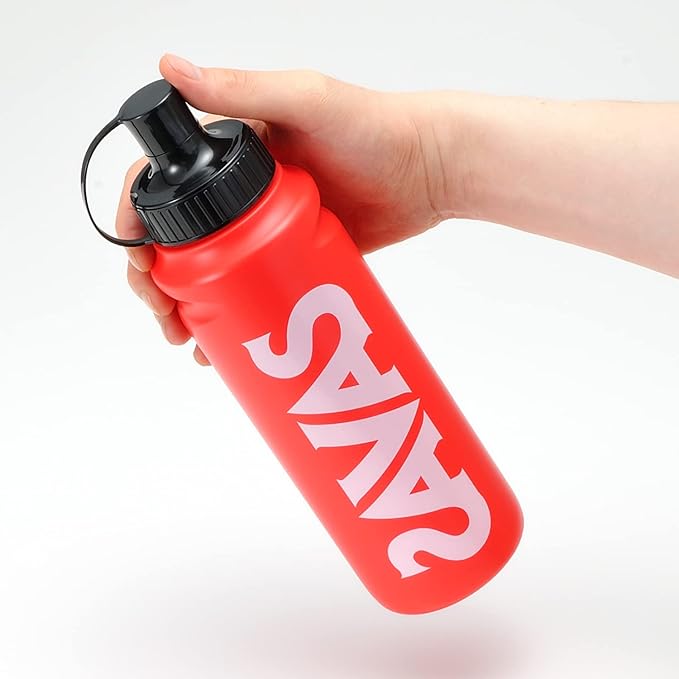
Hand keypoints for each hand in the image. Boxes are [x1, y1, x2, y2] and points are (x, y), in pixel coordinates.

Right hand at [116, 54, 457, 364]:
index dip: (137, 222)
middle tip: (164, 315)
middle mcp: (242, 193)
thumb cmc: (376, 127)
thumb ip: (244, 90)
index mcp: (232, 154)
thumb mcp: (307, 102)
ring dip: (187, 306)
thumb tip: (169, 68)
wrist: (431, 170)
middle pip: (179, 239)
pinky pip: (253, 290)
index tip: (140, 262)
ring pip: (210, 272)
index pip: (164, 186)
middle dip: (158, 279)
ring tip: (186, 339)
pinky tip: (220, 344)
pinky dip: (231, 317)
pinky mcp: (295, 258)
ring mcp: (268, 230)